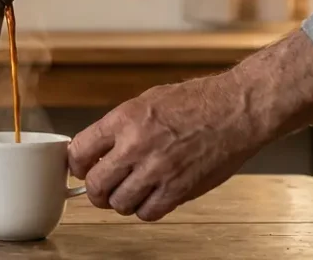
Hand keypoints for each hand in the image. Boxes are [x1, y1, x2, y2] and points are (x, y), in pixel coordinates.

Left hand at [67, 74, 269, 221]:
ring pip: (120, 204)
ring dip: (120, 201)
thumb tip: (99, 148)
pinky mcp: (179, 189)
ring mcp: (158, 170)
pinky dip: (145, 210)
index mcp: (124, 120)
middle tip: (101, 188)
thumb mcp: (146, 100)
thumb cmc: (197, 101)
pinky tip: (150, 198)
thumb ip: (120, 126)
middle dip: (94, 190)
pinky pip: (148, 213)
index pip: (79, 152)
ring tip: (128, 192)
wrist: (236, 110)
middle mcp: (136, 146)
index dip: (76, 165)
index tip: (81, 168)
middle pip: (96, 185)